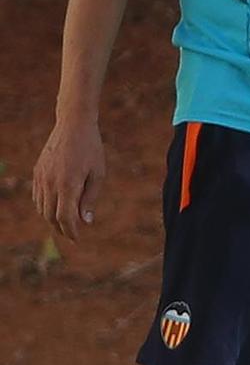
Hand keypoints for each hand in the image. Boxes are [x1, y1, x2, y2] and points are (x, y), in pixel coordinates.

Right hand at [33, 117, 106, 240]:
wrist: (73, 125)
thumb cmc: (91, 149)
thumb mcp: (97, 174)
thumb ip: (90, 198)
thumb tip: (85, 221)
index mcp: (68, 185)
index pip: (65, 218)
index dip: (71, 232)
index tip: (78, 239)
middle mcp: (51, 184)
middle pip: (51, 216)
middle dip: (61, 229)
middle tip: (72, 235)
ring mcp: (41, 178)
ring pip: (42, 208)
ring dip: (51, 219)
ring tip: (64, 225)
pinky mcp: (37, 172)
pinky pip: (37, 196)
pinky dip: (45, 207)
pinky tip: (55, 208)